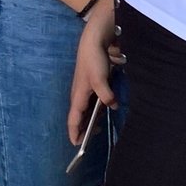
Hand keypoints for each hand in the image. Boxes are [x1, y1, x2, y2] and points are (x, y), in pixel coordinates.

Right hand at [67, 28, 117, 145]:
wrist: (94, 41)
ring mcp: (86, 89)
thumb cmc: (94, 60)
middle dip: (85, 127)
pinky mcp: (93, 83)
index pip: (73, 120)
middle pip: (80, 117)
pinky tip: (107, 107)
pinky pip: (94, 100)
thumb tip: (112, 106)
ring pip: (87, 109)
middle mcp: (80, 95)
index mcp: (78, 97)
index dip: (74, 133)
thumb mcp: (101, 79)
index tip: (77, 145)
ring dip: (92, 117)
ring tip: (100, 124)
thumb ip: (106, 95)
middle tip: (94, 135)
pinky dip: (98, 107)